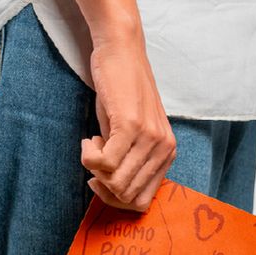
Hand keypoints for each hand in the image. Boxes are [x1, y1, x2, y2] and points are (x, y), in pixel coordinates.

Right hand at [81, 36, 176, 212]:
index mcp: (167, 154)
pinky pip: (104, 163)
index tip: (100, 179)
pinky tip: (88, 139)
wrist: (121, 52)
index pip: (141, 203)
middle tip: (94, 157)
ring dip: (94, 169)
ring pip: (115, 183)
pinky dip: (88, 156)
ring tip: (92, 144)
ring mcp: (149, 138)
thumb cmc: (122, 93)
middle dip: (102, 184)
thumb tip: (112, 191)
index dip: (114, 199)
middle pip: (126, 196)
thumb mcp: (132, 135)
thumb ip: (130, 162)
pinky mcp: (130, 125)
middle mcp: (163, 149)